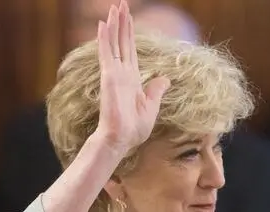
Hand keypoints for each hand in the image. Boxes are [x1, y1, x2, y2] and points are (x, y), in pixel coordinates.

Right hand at [94, 1, 170, 152]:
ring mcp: (114, 73)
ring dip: (114, 24)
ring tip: (114, 7)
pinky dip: (105, 39)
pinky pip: (107, 54)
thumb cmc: (134, 129)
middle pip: (122, 41)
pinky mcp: (109, 77)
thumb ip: (156, 90)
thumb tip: (165, 78)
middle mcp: (122, 73)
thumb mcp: (151, 106)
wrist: (122, 139)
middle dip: (122, 22)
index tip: (128, 16)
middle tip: (121, 3)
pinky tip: (104, 24)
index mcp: (132, 79)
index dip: (129, 32)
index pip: (130, 50)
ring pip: (114, 43)